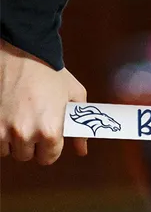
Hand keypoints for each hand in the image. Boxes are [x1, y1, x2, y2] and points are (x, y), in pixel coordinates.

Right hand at [0, 41, 87, 163]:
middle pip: (27, 156)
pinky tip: (7, 117)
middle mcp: (24, 134)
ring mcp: (2, 130)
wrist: (22, 53)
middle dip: (31, 144)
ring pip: (7, 150)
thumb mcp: (74, 96)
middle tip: (33, 124)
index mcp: (50, 130)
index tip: (49, 139)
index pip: (48, 158)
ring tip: (20, 118)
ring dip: (13, 140)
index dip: (50, 148)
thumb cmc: (50, 73)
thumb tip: (82, 150)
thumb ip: (79, 127)